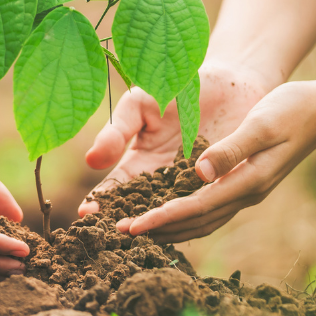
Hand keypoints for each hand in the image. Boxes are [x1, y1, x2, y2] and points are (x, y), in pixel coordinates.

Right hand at [78, 63, 271, 215]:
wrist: (228, 81)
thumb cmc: (176, 87)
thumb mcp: (139, 105)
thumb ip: (117, 131)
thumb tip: (92, 161)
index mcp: (139, 162)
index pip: (115, 189)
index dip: (101, 202)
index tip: (87, 213)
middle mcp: (163, 181)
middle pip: (141, 209)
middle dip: (127, 221)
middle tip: (116, 233)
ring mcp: (191, 186)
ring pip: (173, 212)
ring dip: (159, 224)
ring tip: (145, 234)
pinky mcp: (220, 186)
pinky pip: (207, 204)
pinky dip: (196, 214)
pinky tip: (187, 221)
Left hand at [118, 80, 315, 241]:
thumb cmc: (289, 110)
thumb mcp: (261, 124)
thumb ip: (231, 149)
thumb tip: (200, 173)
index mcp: (248, 181)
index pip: (195, 208)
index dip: (161, 219)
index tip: (132, 227)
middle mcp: (246, 194)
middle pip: (195, 223)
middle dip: (158, 231)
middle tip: (120, 234)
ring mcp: (246, 192)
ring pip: (202, 221)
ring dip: (170, 229)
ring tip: (137, 231)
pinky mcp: (244, 185)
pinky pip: (209, 210)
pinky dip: (185, 218)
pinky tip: (167, 215)